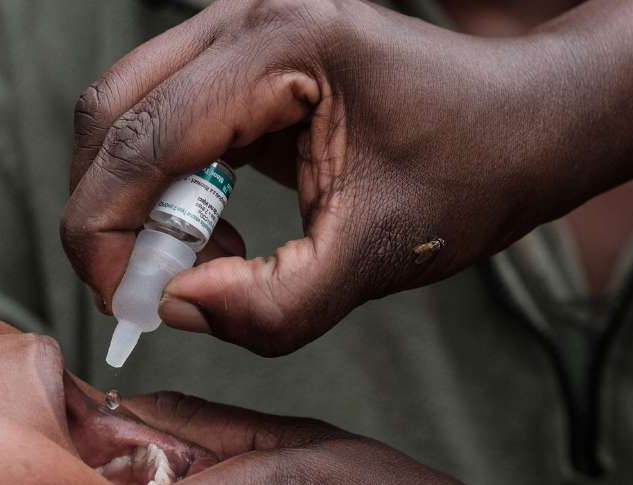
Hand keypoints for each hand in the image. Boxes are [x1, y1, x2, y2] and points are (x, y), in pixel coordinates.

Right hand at [61, 0, 632, 354]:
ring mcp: (234, 28)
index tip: (128, 307)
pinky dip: (160, 185)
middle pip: (109, 117)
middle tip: (149, 288)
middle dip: (107, 216)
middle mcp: (243, 19)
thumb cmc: (470, 174)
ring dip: (133, 200)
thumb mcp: (378, 258)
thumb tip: (174, 308)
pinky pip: (155, 117)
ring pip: (120, 114)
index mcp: (280, 48)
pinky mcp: (235, 57)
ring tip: (202, 257)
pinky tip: (217, 228)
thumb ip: (273, 304)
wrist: (525, 121)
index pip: (139, 143)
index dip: (106, 236)